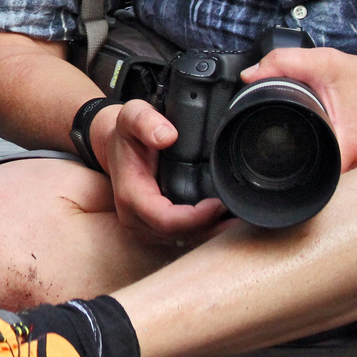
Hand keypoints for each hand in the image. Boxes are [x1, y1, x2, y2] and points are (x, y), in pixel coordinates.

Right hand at [93, 100, 228, 245]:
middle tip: (242, 214)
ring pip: (184, 240)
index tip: (219, 204)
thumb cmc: (126, 135)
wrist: (114, 147)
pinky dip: (206, 231)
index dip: (195, 218)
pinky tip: (225, 221)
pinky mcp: (156, 231)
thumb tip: (166, 136)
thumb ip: (145, 121)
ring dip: (211, 232)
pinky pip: (184, 238)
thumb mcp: (130, 116)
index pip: (166, 220)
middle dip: (211, 227)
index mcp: (131, 196)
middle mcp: (135, 219)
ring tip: (239, 218)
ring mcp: (145, 228)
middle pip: (180, 235)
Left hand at [241, 47, 356, 170]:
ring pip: (329, 181)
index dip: (291, 174)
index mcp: (349, 146)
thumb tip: (250, 75)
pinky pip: (338, 172)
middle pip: (319, 183)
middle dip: (295, 175)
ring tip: (293, 160)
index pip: (315, 177)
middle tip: (276, 162)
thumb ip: (284, 62)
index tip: (274, 166)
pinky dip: (323, 163)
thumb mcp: (324, 63)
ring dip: (311, 171)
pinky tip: (313, 155)